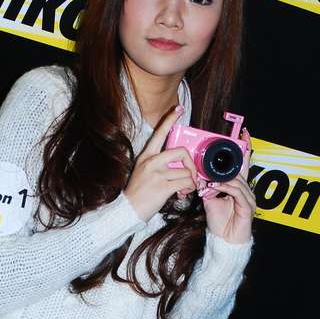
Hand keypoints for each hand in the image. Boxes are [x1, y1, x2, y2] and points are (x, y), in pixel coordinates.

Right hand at [124, 106, 196, 221]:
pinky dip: (189, 188)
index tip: (179, 109)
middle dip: (191, 165)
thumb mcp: (144, 171)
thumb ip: (159, 164)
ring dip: (190, 182)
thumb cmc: (138, 192)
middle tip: (191, 174)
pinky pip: (185, 182)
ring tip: (184, 189)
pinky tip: (183, 193)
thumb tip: (180, 165)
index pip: (159, 133)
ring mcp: (157, 174)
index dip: (170, 120)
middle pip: (181, 152)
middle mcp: (151, 162)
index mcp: (146, 156)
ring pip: (186, 172)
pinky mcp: (162, 186)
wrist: (128, 210)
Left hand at [201, 128, 255, 243]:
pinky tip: (215, 188)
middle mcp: (245, 190)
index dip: (244, 149)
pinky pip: (237, 192)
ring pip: (236, 180)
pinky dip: (225, 188)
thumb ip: (208, 186)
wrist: (224, 240)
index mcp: (237, 186)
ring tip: (208, 183)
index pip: (241, 164)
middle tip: (225, 149)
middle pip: (240, 170)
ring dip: (220, 180)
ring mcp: (248, 198)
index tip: (243, 134)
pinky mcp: (248, 207)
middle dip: (231, 160)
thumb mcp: (209, 200)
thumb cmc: (219, 222)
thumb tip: (201, 176)